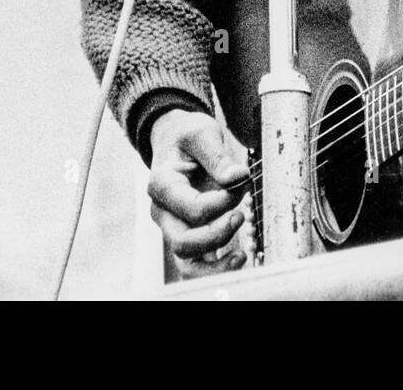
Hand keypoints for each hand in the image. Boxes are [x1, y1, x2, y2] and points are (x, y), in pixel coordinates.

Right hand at [147, 109, 250, 277]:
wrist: (175, 139)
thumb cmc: (187, 135)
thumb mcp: (202, 133)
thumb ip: (218, 156)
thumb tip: (239, 177)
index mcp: (161, 184)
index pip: (192, 208)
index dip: (222, 203)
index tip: (241, 182)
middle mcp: (162, 212)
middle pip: (184, 242)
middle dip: (218, 234)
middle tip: (242, 215)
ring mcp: (171, 227)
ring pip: (186, 262)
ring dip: (216, 262)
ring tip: (241, 252)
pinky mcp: (185, 234)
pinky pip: (195, 266)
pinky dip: (215, 269)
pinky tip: (239, 257)